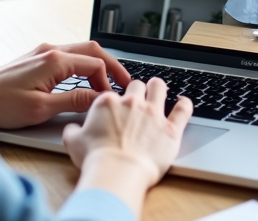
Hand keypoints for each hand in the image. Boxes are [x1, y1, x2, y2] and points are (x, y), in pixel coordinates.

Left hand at [0, 41, 131, 128]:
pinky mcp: (35, 60)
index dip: (108, 81)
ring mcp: (41, 53)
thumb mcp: (41, 109)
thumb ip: (73, 101)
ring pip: (80, 52)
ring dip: (96, 65)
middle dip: (110, 66)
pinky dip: (81, 67)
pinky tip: (83, 81)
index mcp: (54, 60)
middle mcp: (50, 50)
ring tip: (106, 84)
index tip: (111, 100)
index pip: (94, 64)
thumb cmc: (0, 104)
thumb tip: (98, 99)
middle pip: (91, 50)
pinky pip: (67, 57)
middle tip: (124, 82)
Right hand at [63, 78, 192, 212]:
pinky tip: (184, 102)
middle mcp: (132, 103)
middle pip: (137, 86)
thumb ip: (73, 131)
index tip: (115, 108)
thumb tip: (72, 130)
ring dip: (158, 87)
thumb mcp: (73, 142)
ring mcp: (153, 114)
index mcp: (108, 102)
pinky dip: (185, 104)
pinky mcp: (170, 129)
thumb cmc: (95, 158)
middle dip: (137, 90)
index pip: (112, 93)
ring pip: (159, 88)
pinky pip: (183, 110)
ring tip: (158, 89)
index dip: (114, 101)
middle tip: (136, 98)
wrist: (117, 172)